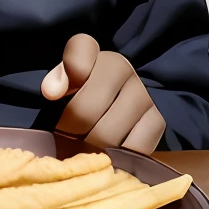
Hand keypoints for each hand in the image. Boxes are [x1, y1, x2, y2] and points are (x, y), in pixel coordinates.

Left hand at [41, 34, 165, 151]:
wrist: (115, 104)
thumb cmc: (78, 94)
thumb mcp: (61, 82)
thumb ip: (55, 80)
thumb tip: (52, 91)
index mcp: (90, 49)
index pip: (76, 59)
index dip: (60, 81)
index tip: (50, 97)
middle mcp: (121, 66)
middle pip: (86, 111)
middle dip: (68, 131)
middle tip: (64, 138)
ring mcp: (143, 93)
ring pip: (107, 135)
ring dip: (90, 149)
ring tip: (83, 148)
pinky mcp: (157, 121)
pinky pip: (132, 149)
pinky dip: (117, 158)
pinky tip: (107, 154)